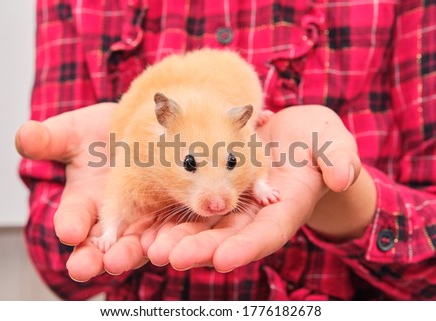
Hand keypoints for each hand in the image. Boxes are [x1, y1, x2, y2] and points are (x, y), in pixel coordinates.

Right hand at [15, 103, 148, 280]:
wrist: (135, 131)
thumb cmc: (98, 137)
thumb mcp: (72, 134)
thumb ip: (50, 139)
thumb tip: (25, 135)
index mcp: (82, 204)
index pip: (72, 219)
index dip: (69, 224)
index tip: (69, 230)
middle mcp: (109, 218)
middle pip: (101, 245)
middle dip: (95, 257)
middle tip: (94, 266)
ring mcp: (138, 220)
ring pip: (134, 244)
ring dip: (130, 254)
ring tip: (127, 260)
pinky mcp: (164, 216)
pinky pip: (165, 233)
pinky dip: (165, 241)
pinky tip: (166, 245)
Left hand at [143, 105, 375, 271]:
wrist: (289, 134)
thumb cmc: (316, 139)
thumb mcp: (332, 144)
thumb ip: (339, 159)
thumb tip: (342, 177)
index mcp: (285, 208)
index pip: (268, 234)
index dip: (247, 247)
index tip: (224, 259)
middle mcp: (255, 214)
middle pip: (228, 238)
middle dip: (200, 248)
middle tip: (171, 257)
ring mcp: (234, 204)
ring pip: (204, 227)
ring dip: (178, 238)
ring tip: (151, 247)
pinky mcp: (216, 191)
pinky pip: (192, 206)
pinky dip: (171, 217)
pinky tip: (148, 225)